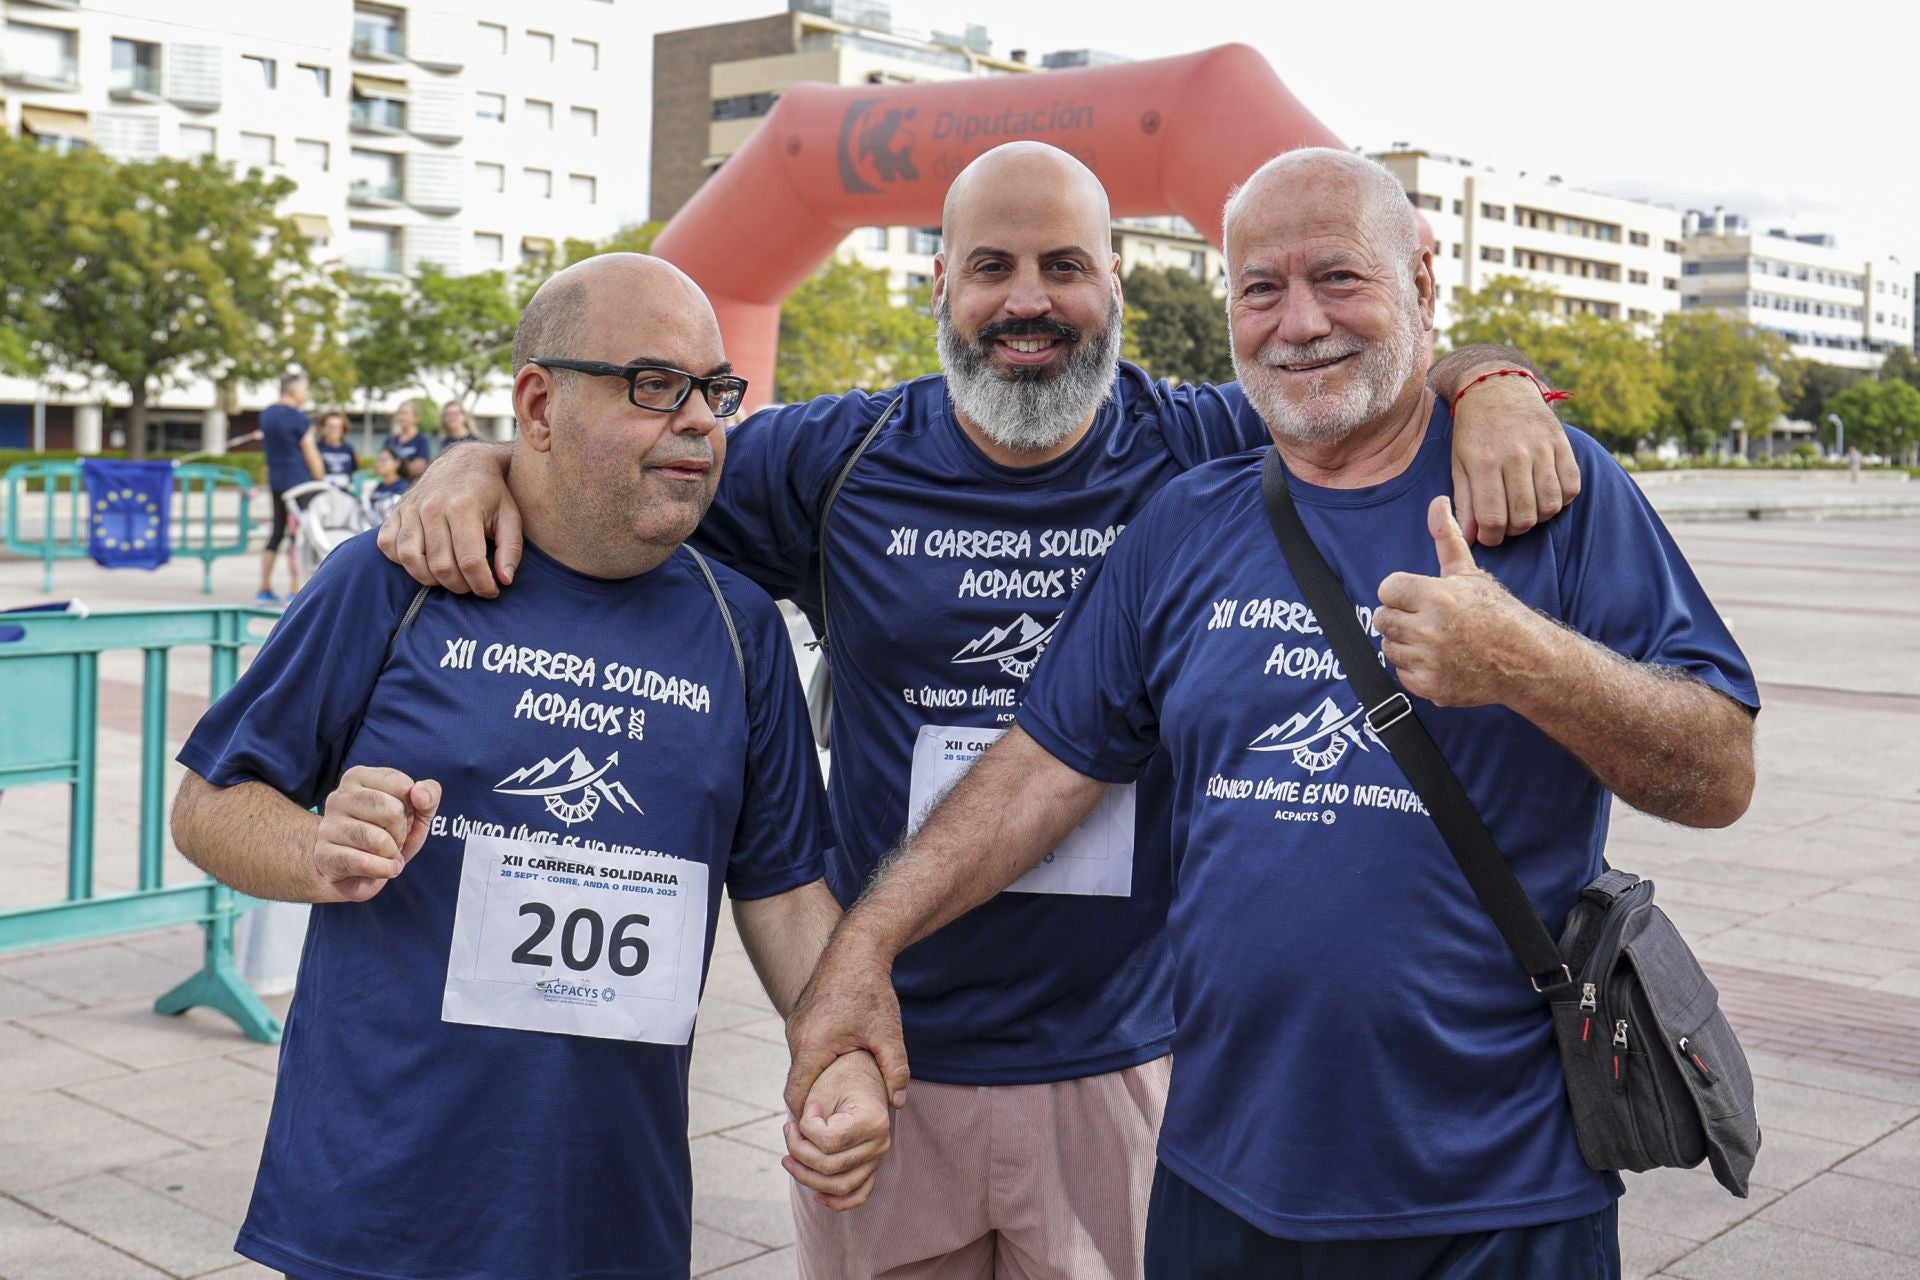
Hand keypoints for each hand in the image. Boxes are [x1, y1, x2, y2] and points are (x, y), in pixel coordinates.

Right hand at [312, 766, 441, 902]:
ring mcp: (328, 826)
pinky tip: (381, 869)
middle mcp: (338, 797)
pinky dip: (384, 870)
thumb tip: (419, 794)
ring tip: (383, 854)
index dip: (411, 808)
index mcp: (358, 777)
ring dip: (392, 853)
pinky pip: (365, 863)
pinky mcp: (324, 855)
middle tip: (392, 839)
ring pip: (379, 840)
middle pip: (392, 811)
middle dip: (401, 832)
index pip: (403, 786)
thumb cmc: (386, 834)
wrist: (352, 871)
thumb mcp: (417, 813)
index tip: (399, 817)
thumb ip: (429, 796)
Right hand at [376, 444, 520, 596]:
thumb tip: (505, 580)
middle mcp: (432, 507)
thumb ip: (511, 548)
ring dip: (430, 579)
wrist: (465, 463)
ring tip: (450, 578)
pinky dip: (402, 562)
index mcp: (463, 507)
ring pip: (411, 560)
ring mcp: (410, 509)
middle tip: (472, 585)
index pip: (470, 561)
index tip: (492, 591)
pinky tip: (424, 562)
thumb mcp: (511, 515)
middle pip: (440, 566)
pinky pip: (388, 546)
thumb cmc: (492, 494)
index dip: (482, 584)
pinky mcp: (396, 511)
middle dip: (460, 586)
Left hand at [782, 1050, 892, 1209]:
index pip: (828, 1142)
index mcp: (873, 1121)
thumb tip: (796, 1155)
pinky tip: (816, 1195)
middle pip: (830, 1167)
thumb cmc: (840, 1078)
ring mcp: (878, 1158)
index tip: (806, 1108)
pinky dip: (838, 1201)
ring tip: (788, 1158)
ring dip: (807, 1177)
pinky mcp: (872, 1166)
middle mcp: (881, 1143)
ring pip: (840, 1186)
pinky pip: (858, 1194)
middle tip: (787, 1129)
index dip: (806, 1130)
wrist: (863, 1073)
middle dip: (799, 1152)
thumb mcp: (822, 1092)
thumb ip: (809, 1124)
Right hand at [784, 941, 909, 1120]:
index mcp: (812, 1046)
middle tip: (836, 1119)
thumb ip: (895, 1071)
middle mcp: (796, 1037)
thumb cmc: (871, 990)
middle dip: (816, 1102)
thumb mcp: (888, 1033)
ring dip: (817, 1080)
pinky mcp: (799, 1017)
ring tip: (841, 1093)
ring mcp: (795, 1025)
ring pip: (800, 1065)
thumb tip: (898, 1104)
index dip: (808, 1119)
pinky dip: (816, 1061)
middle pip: (798, 1082)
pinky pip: (803, 1049)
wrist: (855, 948)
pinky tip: (839, 1066)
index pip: (796, 1097)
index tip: (823, 1133)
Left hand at [1373, 498, 1548, 707]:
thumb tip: (1437, 503)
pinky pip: (1402, 674)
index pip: (1387, 589)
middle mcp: (1430, 629)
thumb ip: (1446, 540)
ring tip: (1434, 639)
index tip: (1418, 597)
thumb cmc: (1498, 614)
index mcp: (1437, 596)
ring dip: (1405, 643)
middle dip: (1400, 616)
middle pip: (1382, 618)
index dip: (1401, 592)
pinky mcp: (1431, 687)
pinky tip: (1439, 660)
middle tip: (1426, 619)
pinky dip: (1416, 670)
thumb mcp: (1470, 574)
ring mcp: (1429, 661)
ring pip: (1389, 647)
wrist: (1526, 659)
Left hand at [1449, 376, 1580, 546]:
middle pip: (1524, 517)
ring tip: (1524, 508)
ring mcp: (1542, 449)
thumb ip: (1465, 502)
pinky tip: (1544, 493)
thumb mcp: (1460, 464)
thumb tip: (1469, 538)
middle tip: (1506, 522)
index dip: (1491, 537)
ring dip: (1538, 517)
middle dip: (1514, 530)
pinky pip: (1572, 487)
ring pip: (1550, 506)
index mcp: (1484, 462)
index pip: (1493, 519)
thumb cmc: (1474, 432)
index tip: (1489, 535)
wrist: (1497, 388)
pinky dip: (1561, 499)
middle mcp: (1516, 456)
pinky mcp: (1562, 443)